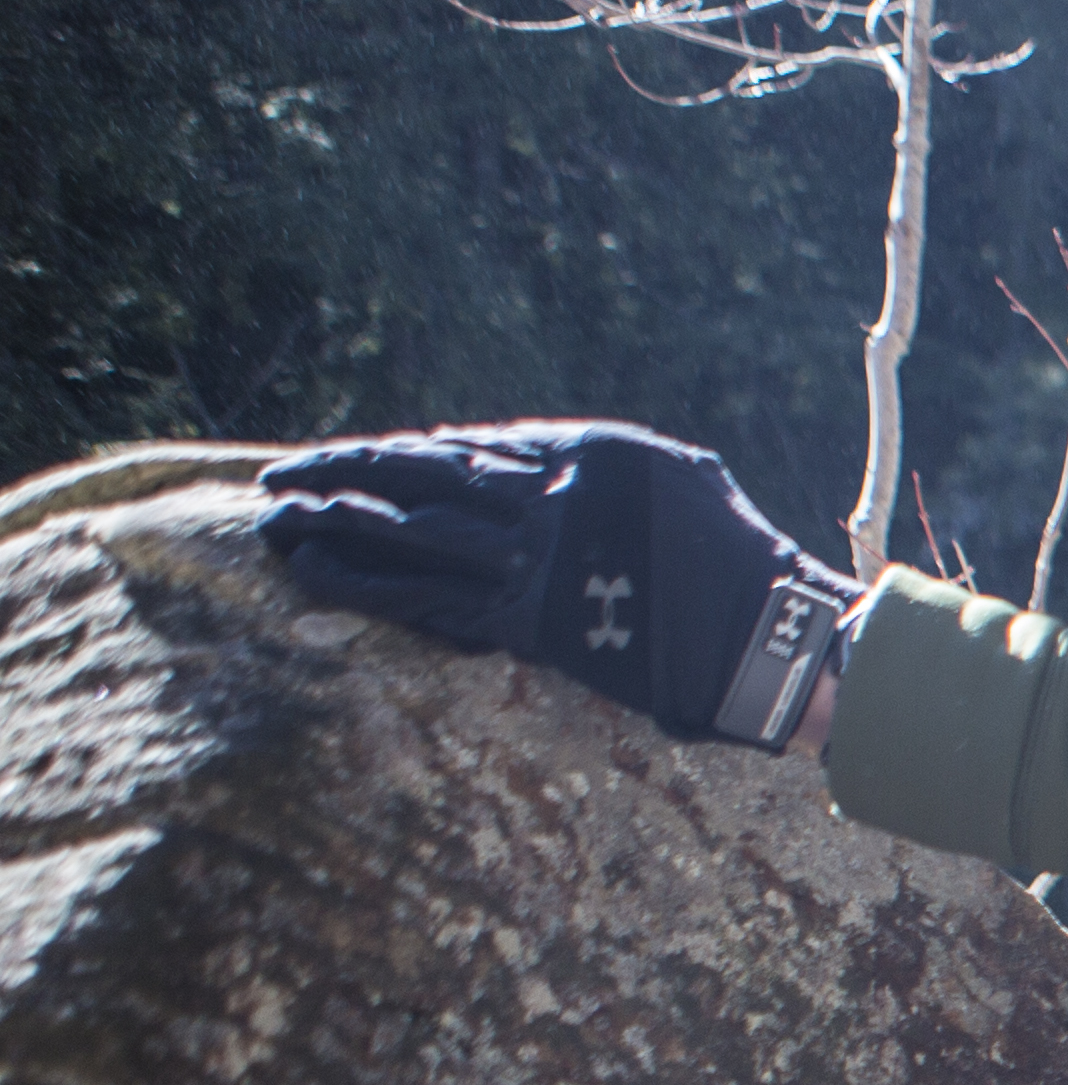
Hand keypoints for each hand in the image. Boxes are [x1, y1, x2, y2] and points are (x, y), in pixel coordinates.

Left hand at [261, 422, 850, 749]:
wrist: (775, 638)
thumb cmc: (739, 561)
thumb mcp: (677, 480)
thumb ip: (601, 468)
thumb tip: (534, 467)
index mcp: (588, 455)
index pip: (473, 446)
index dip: (405, 453)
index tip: (356, 459)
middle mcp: (554, 497)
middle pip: (425, 475)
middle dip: (345, 471)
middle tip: (280, 472)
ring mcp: (540, 560)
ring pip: (413, 531)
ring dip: (335, 523)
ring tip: (273, 516)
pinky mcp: (534, 621)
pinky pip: (430, 599)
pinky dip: (367, 585)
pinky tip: (314, 572)